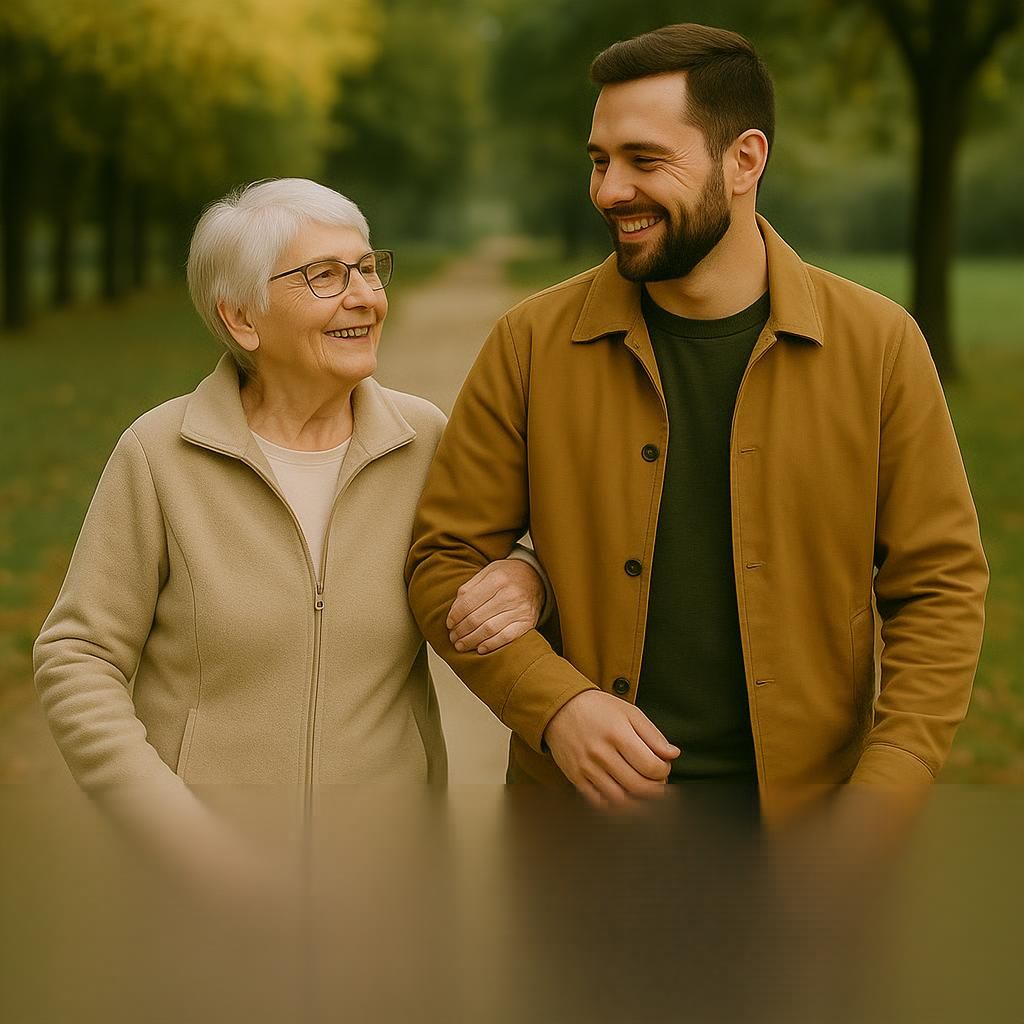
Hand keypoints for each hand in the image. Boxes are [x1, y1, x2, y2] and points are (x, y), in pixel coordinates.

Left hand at [446, 558, 545, 653]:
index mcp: (496, 579)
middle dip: (460, 631)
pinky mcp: (527, 622)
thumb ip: (470, 587)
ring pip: (488, 630)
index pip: (467, 603)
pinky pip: (507, 637)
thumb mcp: (488, 572)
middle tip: (453, 637)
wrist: (536, 577)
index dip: (455, 616)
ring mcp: (520, 609)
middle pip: (476, 618)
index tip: (449, 624)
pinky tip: (481, 648)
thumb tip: (454, 610)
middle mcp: (509, 594)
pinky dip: (491, 644)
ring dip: (471, 640)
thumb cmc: (508, 576)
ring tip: (462, 645)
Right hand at [543, 690, 680, 807]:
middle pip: (639, 786)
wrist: (560, 708)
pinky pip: (599, 802)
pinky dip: (615, 804)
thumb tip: (673, 755)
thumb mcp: (629, 712)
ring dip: (638, 800)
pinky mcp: (576, 777)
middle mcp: (601, 753)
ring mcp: (587, 768)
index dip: (664, 771)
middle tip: (656, 781)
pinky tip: (623, 793)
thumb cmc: (599, 709)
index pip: (651, 766)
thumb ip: (653, 735)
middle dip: (656, 789)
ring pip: (620, 799)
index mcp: (618, 734)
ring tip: (642, 788)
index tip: (662, 766)